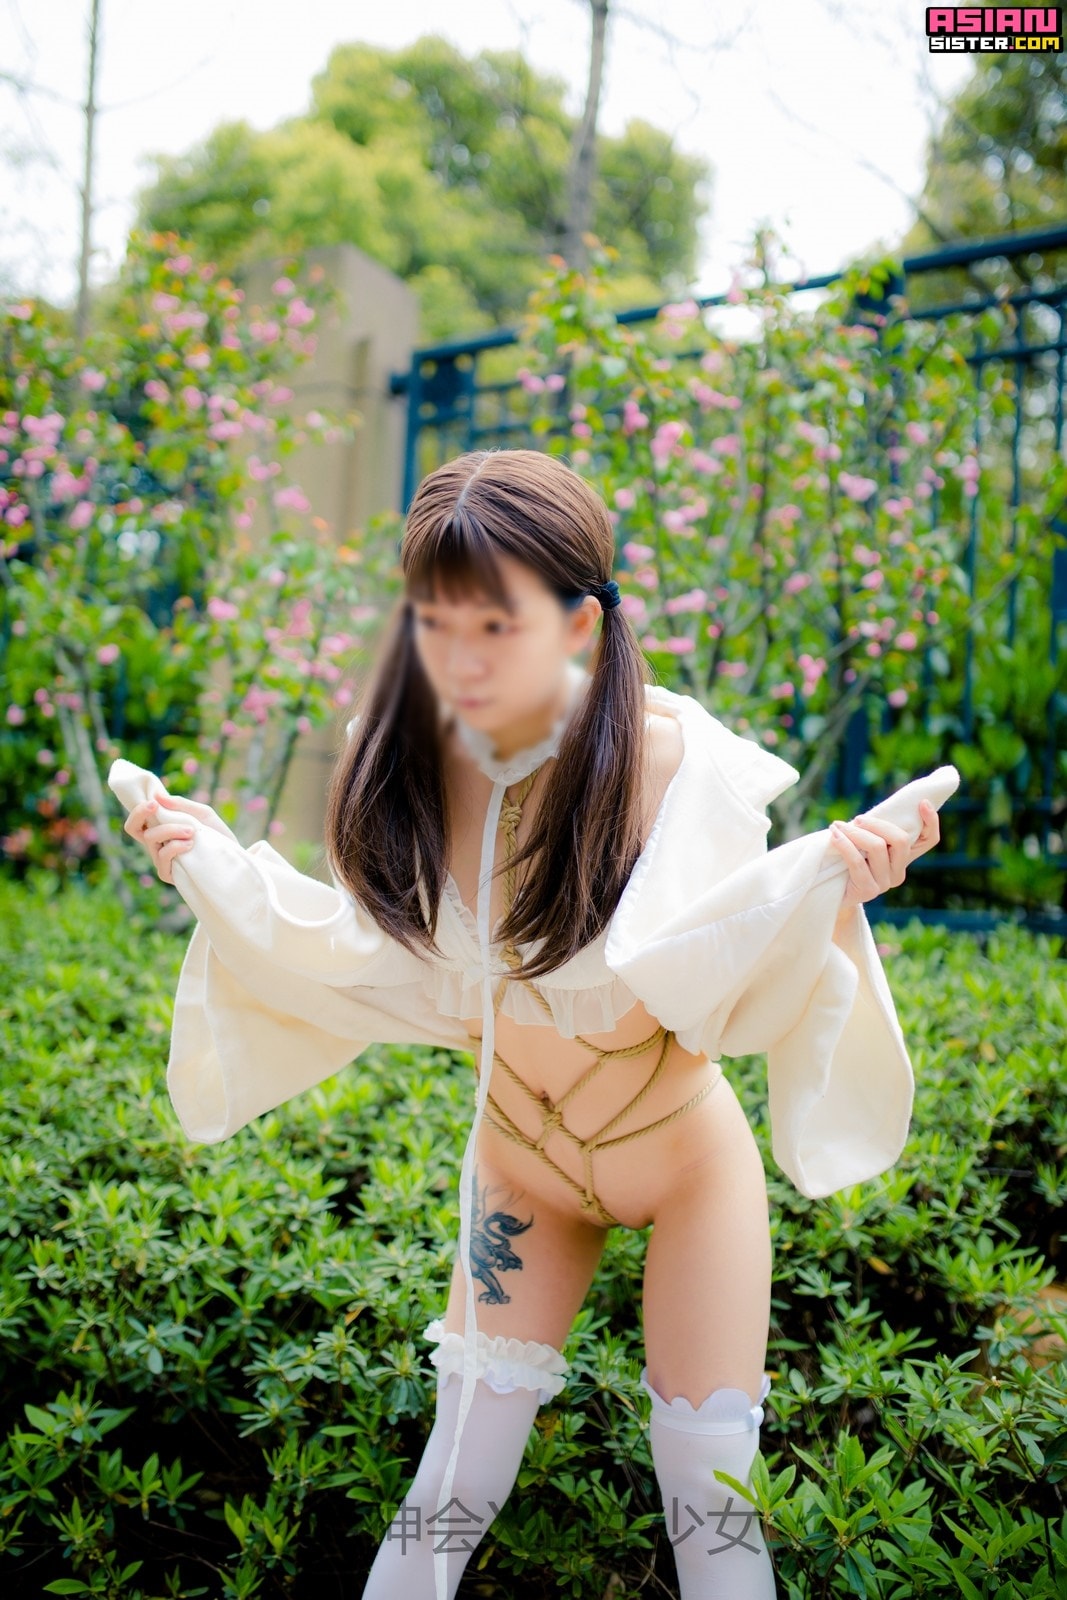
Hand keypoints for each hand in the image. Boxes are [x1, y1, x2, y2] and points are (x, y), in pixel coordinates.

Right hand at [123, 789, 237, 885]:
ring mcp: (160, 859)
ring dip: (170, 829)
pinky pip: (162, 857)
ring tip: (192, 830)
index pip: (137, 820)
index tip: (153, 802)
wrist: (233, 856)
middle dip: (141, 814)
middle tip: (155, 806)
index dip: (137, 810)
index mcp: (161, 828)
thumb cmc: (216, 834)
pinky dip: (175, 847)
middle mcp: (157, 843)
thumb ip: (180, 804)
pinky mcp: (168, 873)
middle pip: (133, 828)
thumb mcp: (202, 814)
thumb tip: (157, 795)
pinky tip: (190, 844)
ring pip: (151, 839)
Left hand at [828, 797, 940, 910]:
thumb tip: (869, 814)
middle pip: (901, 840)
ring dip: (854, 832)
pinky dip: (844, 844)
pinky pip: (857, 862)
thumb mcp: (864, 843)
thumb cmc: (846, 861)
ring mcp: (885, 883)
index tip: (923, 802)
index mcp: (904, 858)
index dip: (931, 821)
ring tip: (837, 826)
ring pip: (877, 848)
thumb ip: (874, 831)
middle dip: (877, 824)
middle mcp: (899, 872)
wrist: (830, 891)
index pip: (929, 840)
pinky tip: (834, 835)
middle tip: (857, 819)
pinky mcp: (869, 891)